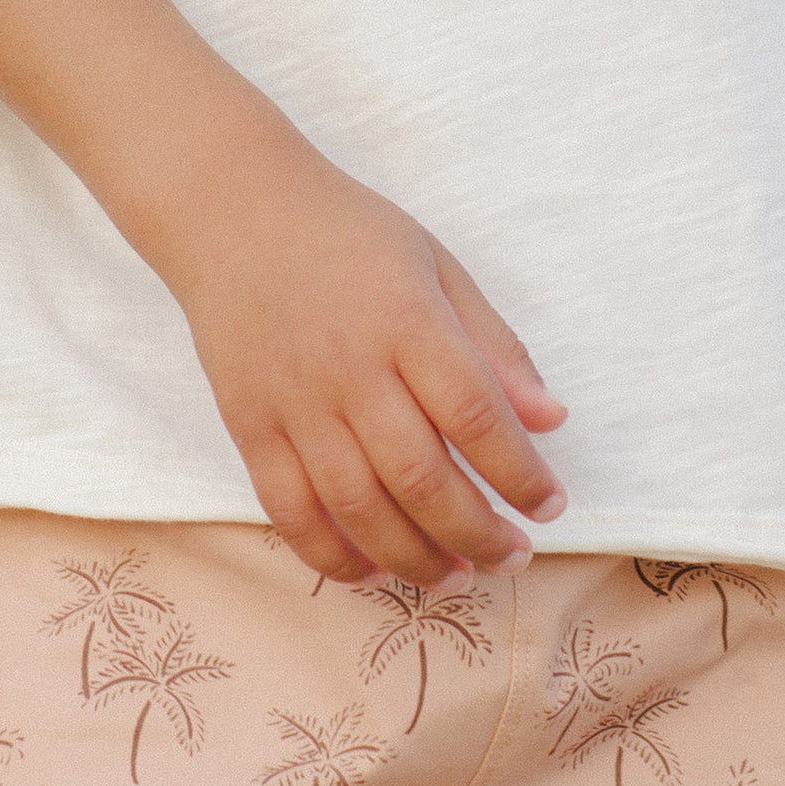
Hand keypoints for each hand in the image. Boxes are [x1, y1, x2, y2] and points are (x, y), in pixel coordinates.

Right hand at [164, 117, 569, 591]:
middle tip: (512, 555)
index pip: (476, 415)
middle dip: (477, 532)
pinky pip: (291, 511)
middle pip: (422, 477)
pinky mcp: (250, 425)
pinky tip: (373, 571)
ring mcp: (296, 403)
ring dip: (415, 556)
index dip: (520, 473)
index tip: (550, 505)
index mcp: (408, 320)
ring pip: (360, 508)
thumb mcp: (436, 265)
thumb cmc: (347, 233)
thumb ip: (493, 343)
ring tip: (455, 574)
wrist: (234, 211)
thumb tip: (550, 419)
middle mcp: (352, 369)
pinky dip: (333, 554)